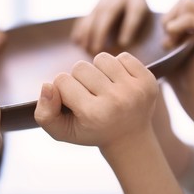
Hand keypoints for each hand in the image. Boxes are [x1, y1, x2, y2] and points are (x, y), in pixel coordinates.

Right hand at [34, 52, 157, 150]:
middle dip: (80, 79)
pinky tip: (119, 83)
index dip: (63, 89)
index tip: (73, 101)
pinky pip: (123, 56)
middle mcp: (116, 100)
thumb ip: (45, 114)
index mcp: (94, 114)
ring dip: (98, 70)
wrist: (130, 137)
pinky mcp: (148, 80)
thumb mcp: (62, 131)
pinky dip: (117, 66)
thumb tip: (47, 85)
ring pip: (101, 57)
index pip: (61, 80)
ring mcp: (135, 89)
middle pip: (80, 67)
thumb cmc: (91, 131)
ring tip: (103, 86)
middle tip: (89, 95)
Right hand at [71, 0, 148, 53]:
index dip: (129, 27)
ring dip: (89, 31)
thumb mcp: (149, 38)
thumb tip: (129, 47)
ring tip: (86, 49)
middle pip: (110, 10)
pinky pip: (86, 18)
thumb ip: (144, 42)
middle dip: (102, 31)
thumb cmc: (146, 38)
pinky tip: (78, 42)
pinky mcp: (94, 7)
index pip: (135, 10)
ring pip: (96, 13)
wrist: (135, 29)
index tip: (123, 44)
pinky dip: (81, 30)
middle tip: (98, 49)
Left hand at [161, 0, 193, 106]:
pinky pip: (192, 18)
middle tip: (166, 43)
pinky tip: (172, 44)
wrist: (191, 93)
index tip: (163, 41)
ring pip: (187, 4)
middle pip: (184, 1)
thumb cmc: (176, 73)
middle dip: (169, 19)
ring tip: (169, 45)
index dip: (168, 18)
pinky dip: (178, 27)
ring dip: (172, 23)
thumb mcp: (167, 46)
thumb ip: (166, 29)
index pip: (182, 3)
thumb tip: (147, 13)